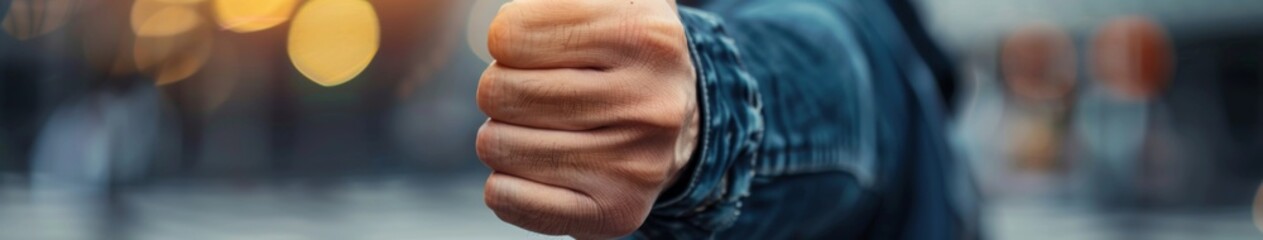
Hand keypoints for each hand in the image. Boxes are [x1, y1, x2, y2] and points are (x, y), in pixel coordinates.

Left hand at [475, 0, 696, 238]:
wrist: (678, 125)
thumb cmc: (618, 53)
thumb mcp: (605, 2)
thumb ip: (555, 2)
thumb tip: (502, 24)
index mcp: (643, 33)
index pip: (510, 34)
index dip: (507, 41)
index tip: (534, 49)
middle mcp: (648, 100)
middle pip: (499, 91)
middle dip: (501, 90)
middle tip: (531, 93)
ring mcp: (634, 163)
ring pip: (498, 146)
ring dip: (502, 136)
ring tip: (539, 129)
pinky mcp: (616, 212)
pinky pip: (508, 197)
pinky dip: (506, 183)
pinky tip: (537, 168)